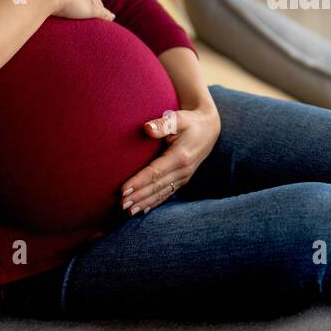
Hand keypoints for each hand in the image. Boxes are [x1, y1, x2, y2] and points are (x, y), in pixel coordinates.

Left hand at [120, 100, 221, 215]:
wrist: (209, 129)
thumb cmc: (189, 122)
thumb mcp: (178, 118)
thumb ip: (163, 123)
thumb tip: (147, 128)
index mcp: (180, 156)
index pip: (155, 172)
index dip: (138, 182)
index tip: (123, 190)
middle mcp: (183, 170)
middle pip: (157, 186)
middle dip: (138, 196)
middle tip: (121, 204)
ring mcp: (184, 177)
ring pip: (162, 193)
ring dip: (145, 203)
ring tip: (129, 212)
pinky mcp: (183, 180)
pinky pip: (167, 193)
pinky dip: (155, 202)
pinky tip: (143, 210)